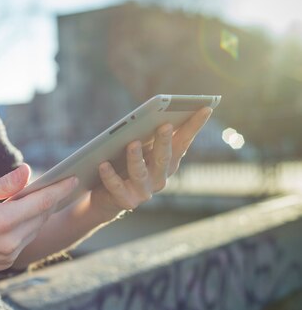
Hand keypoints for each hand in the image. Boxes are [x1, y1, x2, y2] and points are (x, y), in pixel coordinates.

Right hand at [0, 164, 78, 271]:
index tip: (72, 179)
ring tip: (37, 198)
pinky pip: (24, 241)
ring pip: (35, 230)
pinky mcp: (4, 263)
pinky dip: (27, 227)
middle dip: (49, 199)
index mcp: (2, 221)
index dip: (59, 189)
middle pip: (41, 217)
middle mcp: (9, 242)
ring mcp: (8, 255)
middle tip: (54, 184)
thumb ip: (5, 184)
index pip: (41, 202)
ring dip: (39, 214)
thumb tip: (27, 171)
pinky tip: (20, 216)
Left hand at [92, 107, 212, 213]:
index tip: (205, 108)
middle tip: (165, 125)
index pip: (182, 142)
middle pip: (164, 158)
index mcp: (166, 162)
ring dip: (137, 158)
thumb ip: (145, 134)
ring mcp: (144, 191)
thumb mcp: (137, 149)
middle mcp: (159, 177)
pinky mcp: (126, 200)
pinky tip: (103, 164)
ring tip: (132, 143)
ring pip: (140, 173)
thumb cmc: (124, 166)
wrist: (107, 198)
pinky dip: (110, 175)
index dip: (194, 126)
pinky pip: (117, 187)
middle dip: (165, 141)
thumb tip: (152, 112)